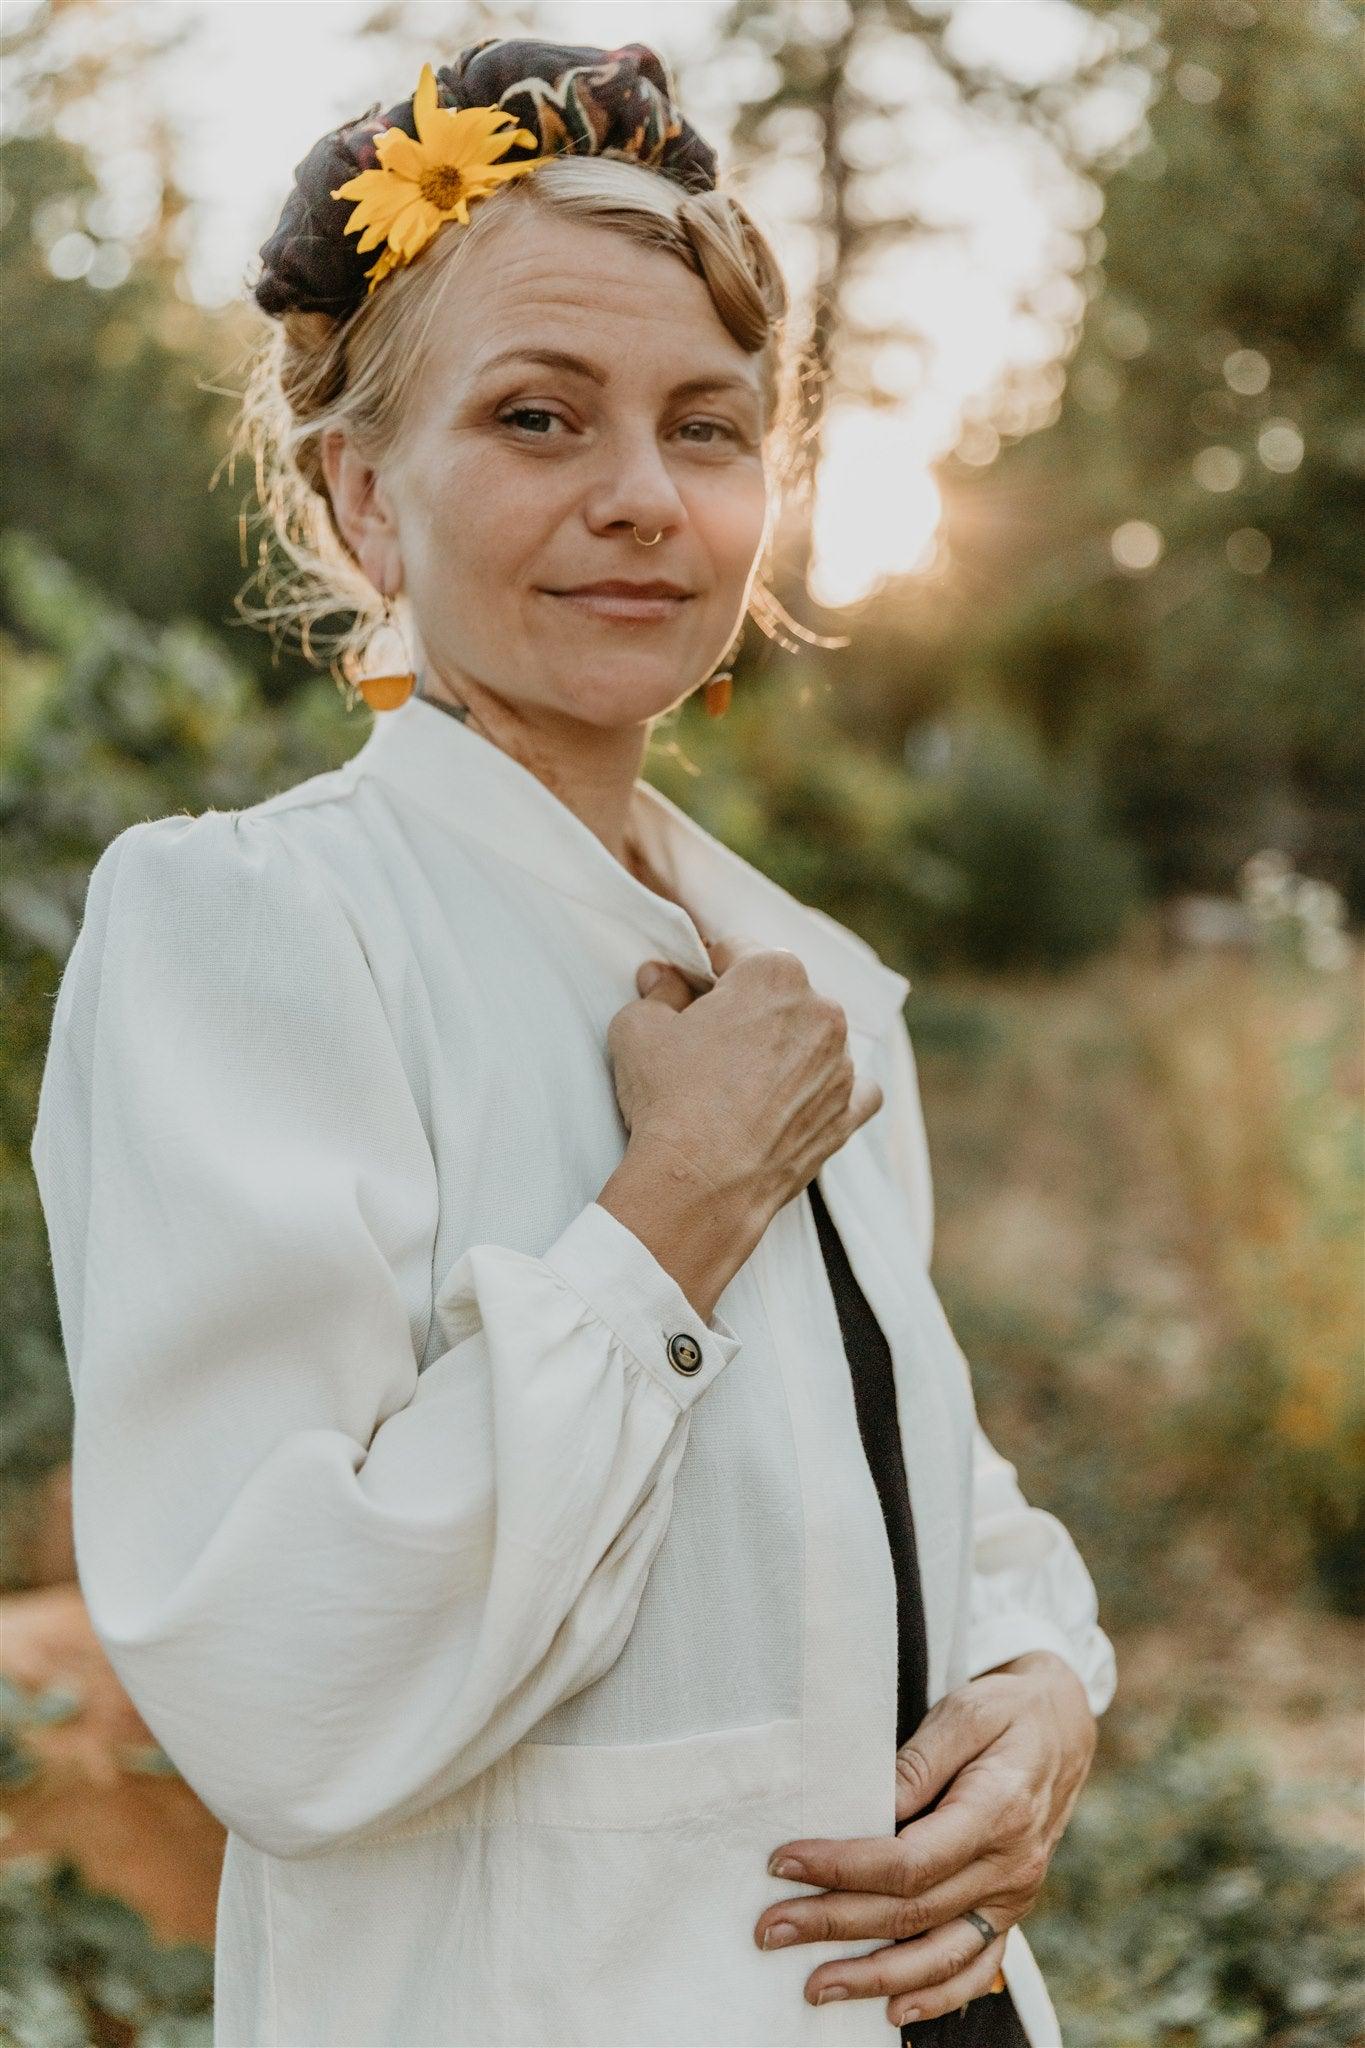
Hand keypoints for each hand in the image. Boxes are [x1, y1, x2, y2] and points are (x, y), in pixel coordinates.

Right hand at [609, 936, 882, 1217]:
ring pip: (815, 1039)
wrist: (701, 1183)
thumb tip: (661, 977)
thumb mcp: (637, 1029)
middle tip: (710, 1045)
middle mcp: (821, 1010)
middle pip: (781, 994)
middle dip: (749, 1010)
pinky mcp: (848, 1112)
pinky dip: (827, 1092)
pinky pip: (851, 1089)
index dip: (706, 972)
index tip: (690, 994)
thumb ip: (656, 992)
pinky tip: (797, 1104)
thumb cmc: (669, 1098)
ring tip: (742, 1085)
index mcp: (774, 972)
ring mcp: (841, 1063)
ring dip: (787, 1050)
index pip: (736, 951)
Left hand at [753, 1650, 1096, 2026]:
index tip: (785, 1862)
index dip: (844, 1868)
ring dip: (874, 1977)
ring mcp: (1012, 1896)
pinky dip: (936, 1996)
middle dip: (835, 1924)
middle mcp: (1009, 1866)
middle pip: (912, 1911)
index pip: (909, 1860)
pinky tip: (892, 2010)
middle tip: (771, 1930)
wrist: (1062, 1729)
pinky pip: (976, 1966)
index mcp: (997, 1812)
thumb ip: (920, 1760)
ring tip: (815, 1986)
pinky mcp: (1008, 1910)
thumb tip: (873, 1807)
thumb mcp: (965, 1712)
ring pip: (940, 1954)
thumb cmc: (1006, 1713)